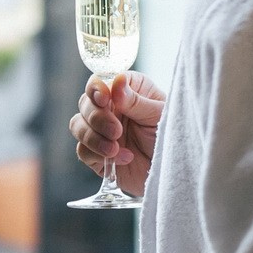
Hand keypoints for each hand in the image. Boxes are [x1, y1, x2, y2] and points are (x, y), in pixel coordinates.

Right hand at [69, 71, 165, 196]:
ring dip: (93, 137)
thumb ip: (136, 101)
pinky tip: (123, 159)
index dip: (97, 89)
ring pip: (77, 126)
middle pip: (85, 103)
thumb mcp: (159, 116)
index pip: (101, 81)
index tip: (105, 99)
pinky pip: (83, 150)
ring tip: (114, 149)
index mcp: (127, 90)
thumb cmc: (173, 137)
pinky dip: (98, 155)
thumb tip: (116, 83)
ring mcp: (102, 131)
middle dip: (97, 118)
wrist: (175, 170)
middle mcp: (112, 108)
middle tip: (117, 131)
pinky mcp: (97, 155)